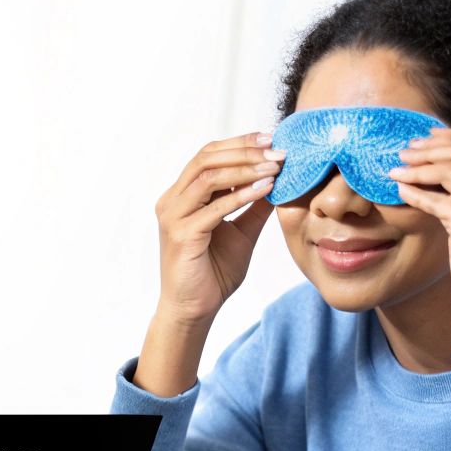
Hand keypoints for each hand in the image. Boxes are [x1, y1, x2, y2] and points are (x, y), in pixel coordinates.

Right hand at [154, 131, 283, 326]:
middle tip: (277, 150)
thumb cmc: (213, 273)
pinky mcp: (181, 235)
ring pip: (208, 176)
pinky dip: (242, 195)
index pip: (208, 156)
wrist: (195, 310)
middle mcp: (172, 201)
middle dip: (244, 150)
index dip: (239, 143)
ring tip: (275, 167)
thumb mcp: (242, 231)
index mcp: (182, 196)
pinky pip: (215, 207)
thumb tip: (279, 180)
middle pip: (206, 158)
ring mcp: (173, 217)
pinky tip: (266, 189)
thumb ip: (254, 206)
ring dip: (245, 168)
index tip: (271, 140)